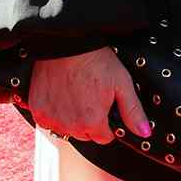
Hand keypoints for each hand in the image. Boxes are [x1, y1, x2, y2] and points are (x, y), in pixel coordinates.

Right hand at [27, 47, 150, 144]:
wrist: (66, 42)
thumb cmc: (95, 60)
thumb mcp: (122, 84)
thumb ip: (133, 112)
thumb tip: (144, 133)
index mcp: (92, 122)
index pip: (104, 138)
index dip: (107, 123)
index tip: (104, 107)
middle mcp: (70, 125)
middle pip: (84, 134)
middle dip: (89, 121)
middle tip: (89, 97)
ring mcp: (51, 118)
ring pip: (65, 129)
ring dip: (70, 118)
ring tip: (74, 94)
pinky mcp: (37, 109)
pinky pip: (48, 120)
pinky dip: (54, 112)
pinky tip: (60, 95)